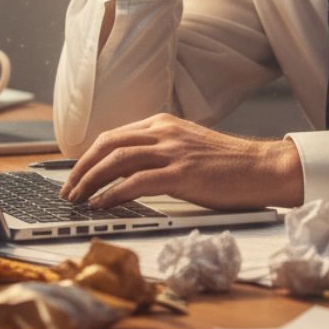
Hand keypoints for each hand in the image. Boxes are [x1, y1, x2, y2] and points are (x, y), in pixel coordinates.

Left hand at [61, 114, 304, 210]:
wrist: (261, 167)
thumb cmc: (227, 164)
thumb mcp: (188, 147)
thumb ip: (160, 151)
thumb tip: (125, 171)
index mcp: (164, 123)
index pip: (114, 135)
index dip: (89, 155)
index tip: (75, 174)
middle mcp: (165, 132)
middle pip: (108, 144)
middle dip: (81, 167)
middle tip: (67, 189)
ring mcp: (173, 151)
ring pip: (117, 160)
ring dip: (90, 181)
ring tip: (76, 198)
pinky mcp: (182, 174)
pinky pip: (136, 181)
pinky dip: (113, 193)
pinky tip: (101, 204)